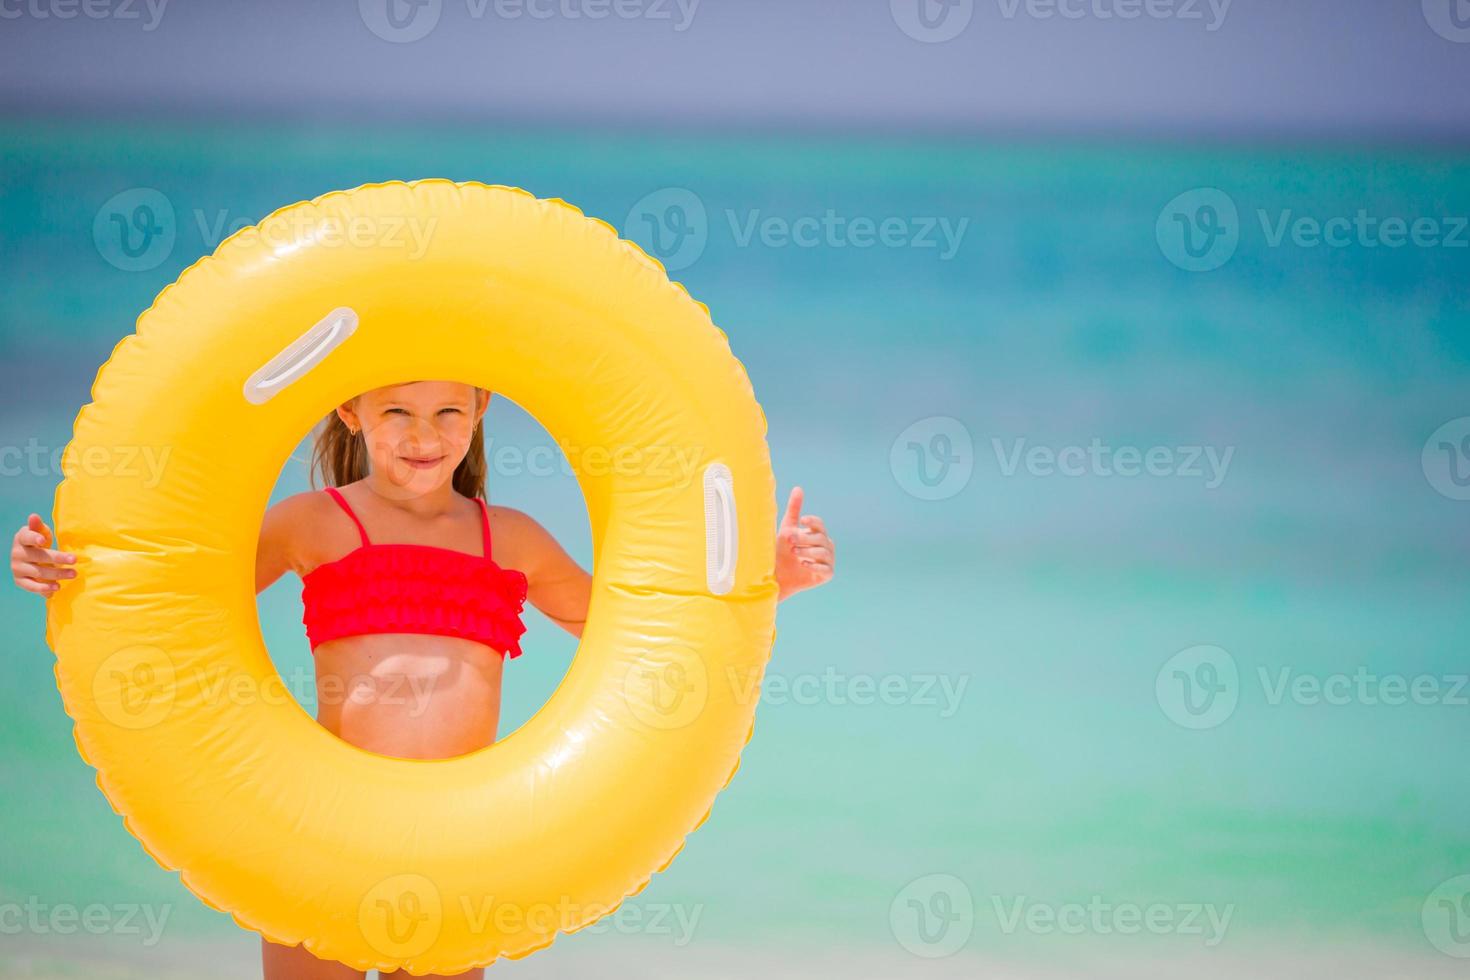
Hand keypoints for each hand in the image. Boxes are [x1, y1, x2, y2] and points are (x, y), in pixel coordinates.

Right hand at [10, 513, 75, 596]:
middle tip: (75, 560)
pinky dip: (44, 588)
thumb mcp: (40, 532)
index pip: (26, 537)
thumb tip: (34, 516)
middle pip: (38, 556)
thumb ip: (38, 526)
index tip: (44, 540)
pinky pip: (32, 586)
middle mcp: (17, 553)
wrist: (29, 558)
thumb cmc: (39, 542)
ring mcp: (17, 568)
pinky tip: (57, 587)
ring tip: (73, 574)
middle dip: (58, 558)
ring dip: (57, 574)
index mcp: (22, 538)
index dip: (34, 538)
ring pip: (38, 572)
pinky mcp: (19, 580)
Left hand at [775, 486, 833, 600]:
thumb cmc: (783, 551)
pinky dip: (815, 566)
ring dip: (807, 552)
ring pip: (823, 553)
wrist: (778, 575)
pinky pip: (826, 569)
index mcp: (817, 534)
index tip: (802, 520)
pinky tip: (803, 564)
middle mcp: (826, 546)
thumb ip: (794, 509)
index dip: (813, 522)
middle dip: (805, 538)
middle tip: (790, 540)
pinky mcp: (827, 574)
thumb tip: (798, 488)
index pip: (819, 525)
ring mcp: (828, 561)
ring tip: (794, 553)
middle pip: (821, 538)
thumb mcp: (787, 528)